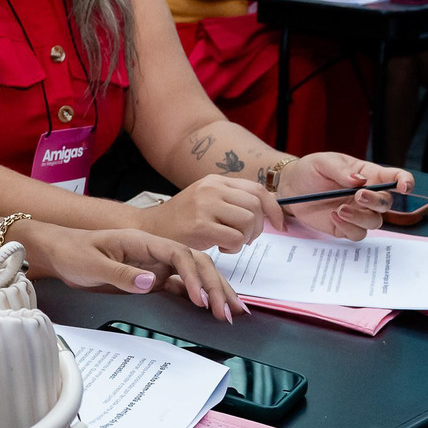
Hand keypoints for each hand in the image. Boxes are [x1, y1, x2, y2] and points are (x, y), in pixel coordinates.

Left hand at [22, 222, 249, 322]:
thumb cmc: (73, 251)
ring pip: (193, 274)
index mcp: (142, 241)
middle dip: (214, 285)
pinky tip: (212, 308)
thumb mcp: (92, 263)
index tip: (201, 299)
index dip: (193, 275)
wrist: (58, 250)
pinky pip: (180, 285)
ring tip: (233, 311)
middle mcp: (153, 250)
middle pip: (194, 262)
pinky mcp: (151, 277)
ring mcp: (154, 264)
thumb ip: (121, 272)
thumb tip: (153, 282)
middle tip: (229, 311)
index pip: (178, 254)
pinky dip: (198, 296)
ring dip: (213, 291)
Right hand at [140, 175, 282, 252]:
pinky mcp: (200, 225)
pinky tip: (219, 246)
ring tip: (229, 242)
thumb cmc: (181, 220)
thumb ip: (233, 201)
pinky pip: (235, 238)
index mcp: (215, 181)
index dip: (274, 208)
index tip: (279, 225)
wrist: (149, 229)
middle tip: (244, 238)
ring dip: (245, 238)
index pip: (257, 189)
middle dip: (258, 227)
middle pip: (256, 207)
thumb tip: (271, 209)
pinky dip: (233, 247)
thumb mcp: (206, 201)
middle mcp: (211, 188)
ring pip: (249, 221)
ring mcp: (205, 205)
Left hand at [275, 152, 414, 239]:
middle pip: (386, 204)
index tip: (404, 187)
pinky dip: (348, 227)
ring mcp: (358, 212)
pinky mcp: (345, 226)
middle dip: (376, 201)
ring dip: (361, 217)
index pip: (395, 178)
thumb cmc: (310, 170)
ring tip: (340, 209)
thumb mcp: (323, 162)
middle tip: (359, 195)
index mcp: (368, 175)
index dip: (405, 182)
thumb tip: (360, 180)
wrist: (290, 187)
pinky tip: (333, 216)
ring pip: (374, 222)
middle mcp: (367, 195)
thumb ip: (341, 170)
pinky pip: (357, 234)